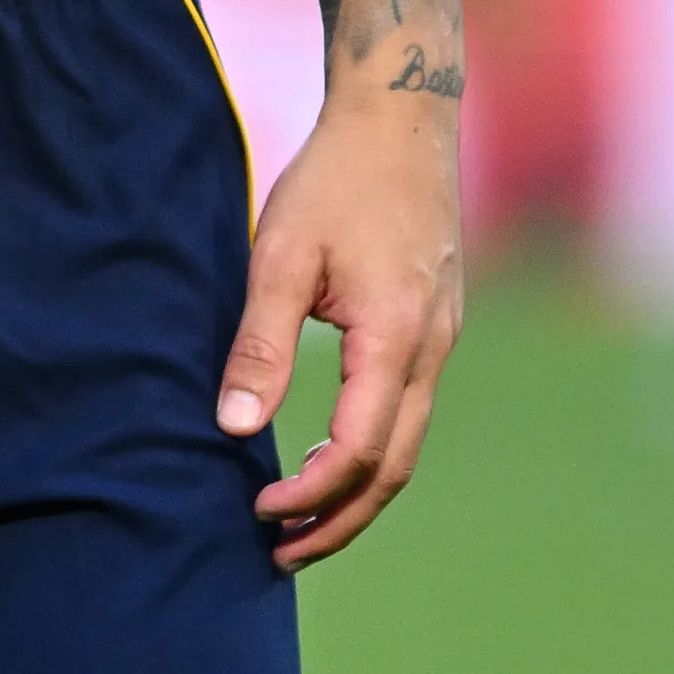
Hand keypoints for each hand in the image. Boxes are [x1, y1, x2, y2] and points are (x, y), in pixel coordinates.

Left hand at [218, 85, 464, 572]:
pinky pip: (409, 411)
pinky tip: (329, 455)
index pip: (358, 451)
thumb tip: (231, 428)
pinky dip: (372, 451)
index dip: (309, 494)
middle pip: (393, 468)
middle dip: (339, 521)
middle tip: (280, 555)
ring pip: (407, 445)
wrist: (401, 119)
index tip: (257, 511)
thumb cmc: (334, 180)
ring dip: (357, 492)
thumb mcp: (281, 255)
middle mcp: (432, 350)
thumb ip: (258, 344)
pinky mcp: (435, 327)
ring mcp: (442, 340)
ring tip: (300, 524)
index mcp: (396, 338)